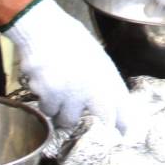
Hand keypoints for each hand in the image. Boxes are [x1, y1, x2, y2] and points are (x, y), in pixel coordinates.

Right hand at [3, 0, 130, 131]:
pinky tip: (46, 81)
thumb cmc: (72, 42)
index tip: (120, 136)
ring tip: (57, 89)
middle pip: (82, 123)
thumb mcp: (99, 59)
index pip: (117, 112)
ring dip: (59, 110)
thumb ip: (107, 84)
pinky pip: (45, 108)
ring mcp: (66, 94)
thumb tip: (117, 107)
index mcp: (104, 79)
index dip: (120, 126)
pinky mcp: (46, 94)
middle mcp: (87, 90)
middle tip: (74, 111)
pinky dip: (45, 99)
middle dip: (77, 119)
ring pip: (62, 118)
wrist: (44, 29)